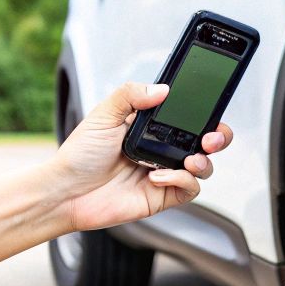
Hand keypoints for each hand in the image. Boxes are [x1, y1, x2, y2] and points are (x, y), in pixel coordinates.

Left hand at [45, 82, 232, 233]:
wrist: (66, 191)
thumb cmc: (80, 154)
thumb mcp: (104, 114)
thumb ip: (131, 95)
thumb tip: (162, 89)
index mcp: (152, 127)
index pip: (189, 117)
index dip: (206, 114)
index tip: (211, 109)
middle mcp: (163, 150)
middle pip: (207, 142)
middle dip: (219, 137)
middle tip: (211, 138)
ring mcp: (165, 173)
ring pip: (204, 167)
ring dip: (203, 162)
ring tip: (188, 159)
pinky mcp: (162, 196)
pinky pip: (189, 190)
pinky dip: (181, 181)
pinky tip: (157, 176)